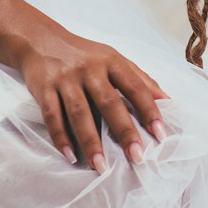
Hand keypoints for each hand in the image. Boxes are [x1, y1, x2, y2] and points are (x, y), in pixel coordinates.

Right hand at [14, 24, 171, 172]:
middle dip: (124, 131)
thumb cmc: (84, 55)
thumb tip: (167, 100)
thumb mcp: (113, 58)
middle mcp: (89, 69)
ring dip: (91, 142)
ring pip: (80, 113)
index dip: (149, 110)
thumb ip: (139, 78)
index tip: (160, 135)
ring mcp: (65, 79)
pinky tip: (71, 156)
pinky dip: (61, 138)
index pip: (135, 87)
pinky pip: (52, 116)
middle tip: (136, 157)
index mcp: (111, 61)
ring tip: (101, 167)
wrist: (40, 40)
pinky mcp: (44, 89)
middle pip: (109, 102)